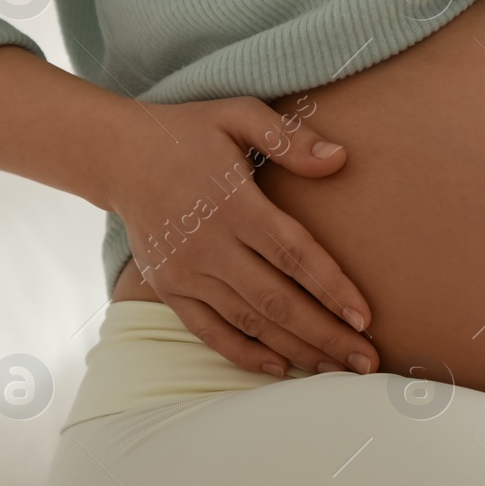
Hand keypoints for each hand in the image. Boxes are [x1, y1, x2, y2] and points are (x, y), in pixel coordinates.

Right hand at [107, 97, 378, 377]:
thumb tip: (339, 158)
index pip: (293, 254)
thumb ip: (288, 138)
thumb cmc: (190, 132)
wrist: (118, 155)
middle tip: (367, 361)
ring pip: (249, 322)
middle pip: (277, 300)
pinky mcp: (168, 288)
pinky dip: (243, 353)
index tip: (365, 318)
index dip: (332, 288)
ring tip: (338, 371)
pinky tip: (280, 368)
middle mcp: (209, 245)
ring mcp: (186, 272)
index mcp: (233, 204)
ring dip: (296, 349)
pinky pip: (209, 330)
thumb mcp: (238, 114)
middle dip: (326, 335)